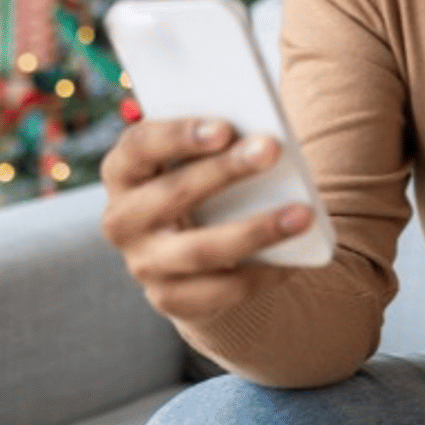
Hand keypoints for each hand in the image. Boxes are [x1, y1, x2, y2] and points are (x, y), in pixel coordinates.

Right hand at [99, 117, 313, 321]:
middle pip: (173, 193)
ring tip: (302, 213)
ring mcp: (143, 262)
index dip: (179, 135)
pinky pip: (219, 290)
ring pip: (199, 249)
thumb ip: (216, 140)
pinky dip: (260, 273)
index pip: (139, 146)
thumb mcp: (195, 156)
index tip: (225, 127)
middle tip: (272, 149)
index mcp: (123, 171)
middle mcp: (122, 219)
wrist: (188, 249)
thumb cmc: (199, 181)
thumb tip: (261, 138)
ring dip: (255, 230)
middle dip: (225, 170)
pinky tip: (294, 258)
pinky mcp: (169, 297)